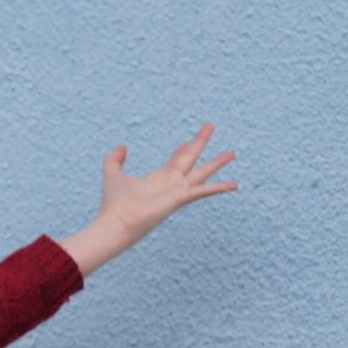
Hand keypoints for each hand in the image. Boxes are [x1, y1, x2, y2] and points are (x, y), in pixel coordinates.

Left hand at [65, 123, 239, 274]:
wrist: (117, 222)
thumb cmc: (114, 203)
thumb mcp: (112, 172)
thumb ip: (115, 159)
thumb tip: (123, 146)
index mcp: (158, 179)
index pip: (174, 161)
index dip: (181, 150)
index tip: (187, 141)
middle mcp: (171, 184)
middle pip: (191, 159)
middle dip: (200, 142)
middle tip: (210, 125)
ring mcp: (178, 191)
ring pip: (203, 172)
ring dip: (218, 162)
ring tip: (233, 153)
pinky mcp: (181, 198)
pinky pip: (205, 191)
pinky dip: (220, 187)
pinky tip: (235, 184)